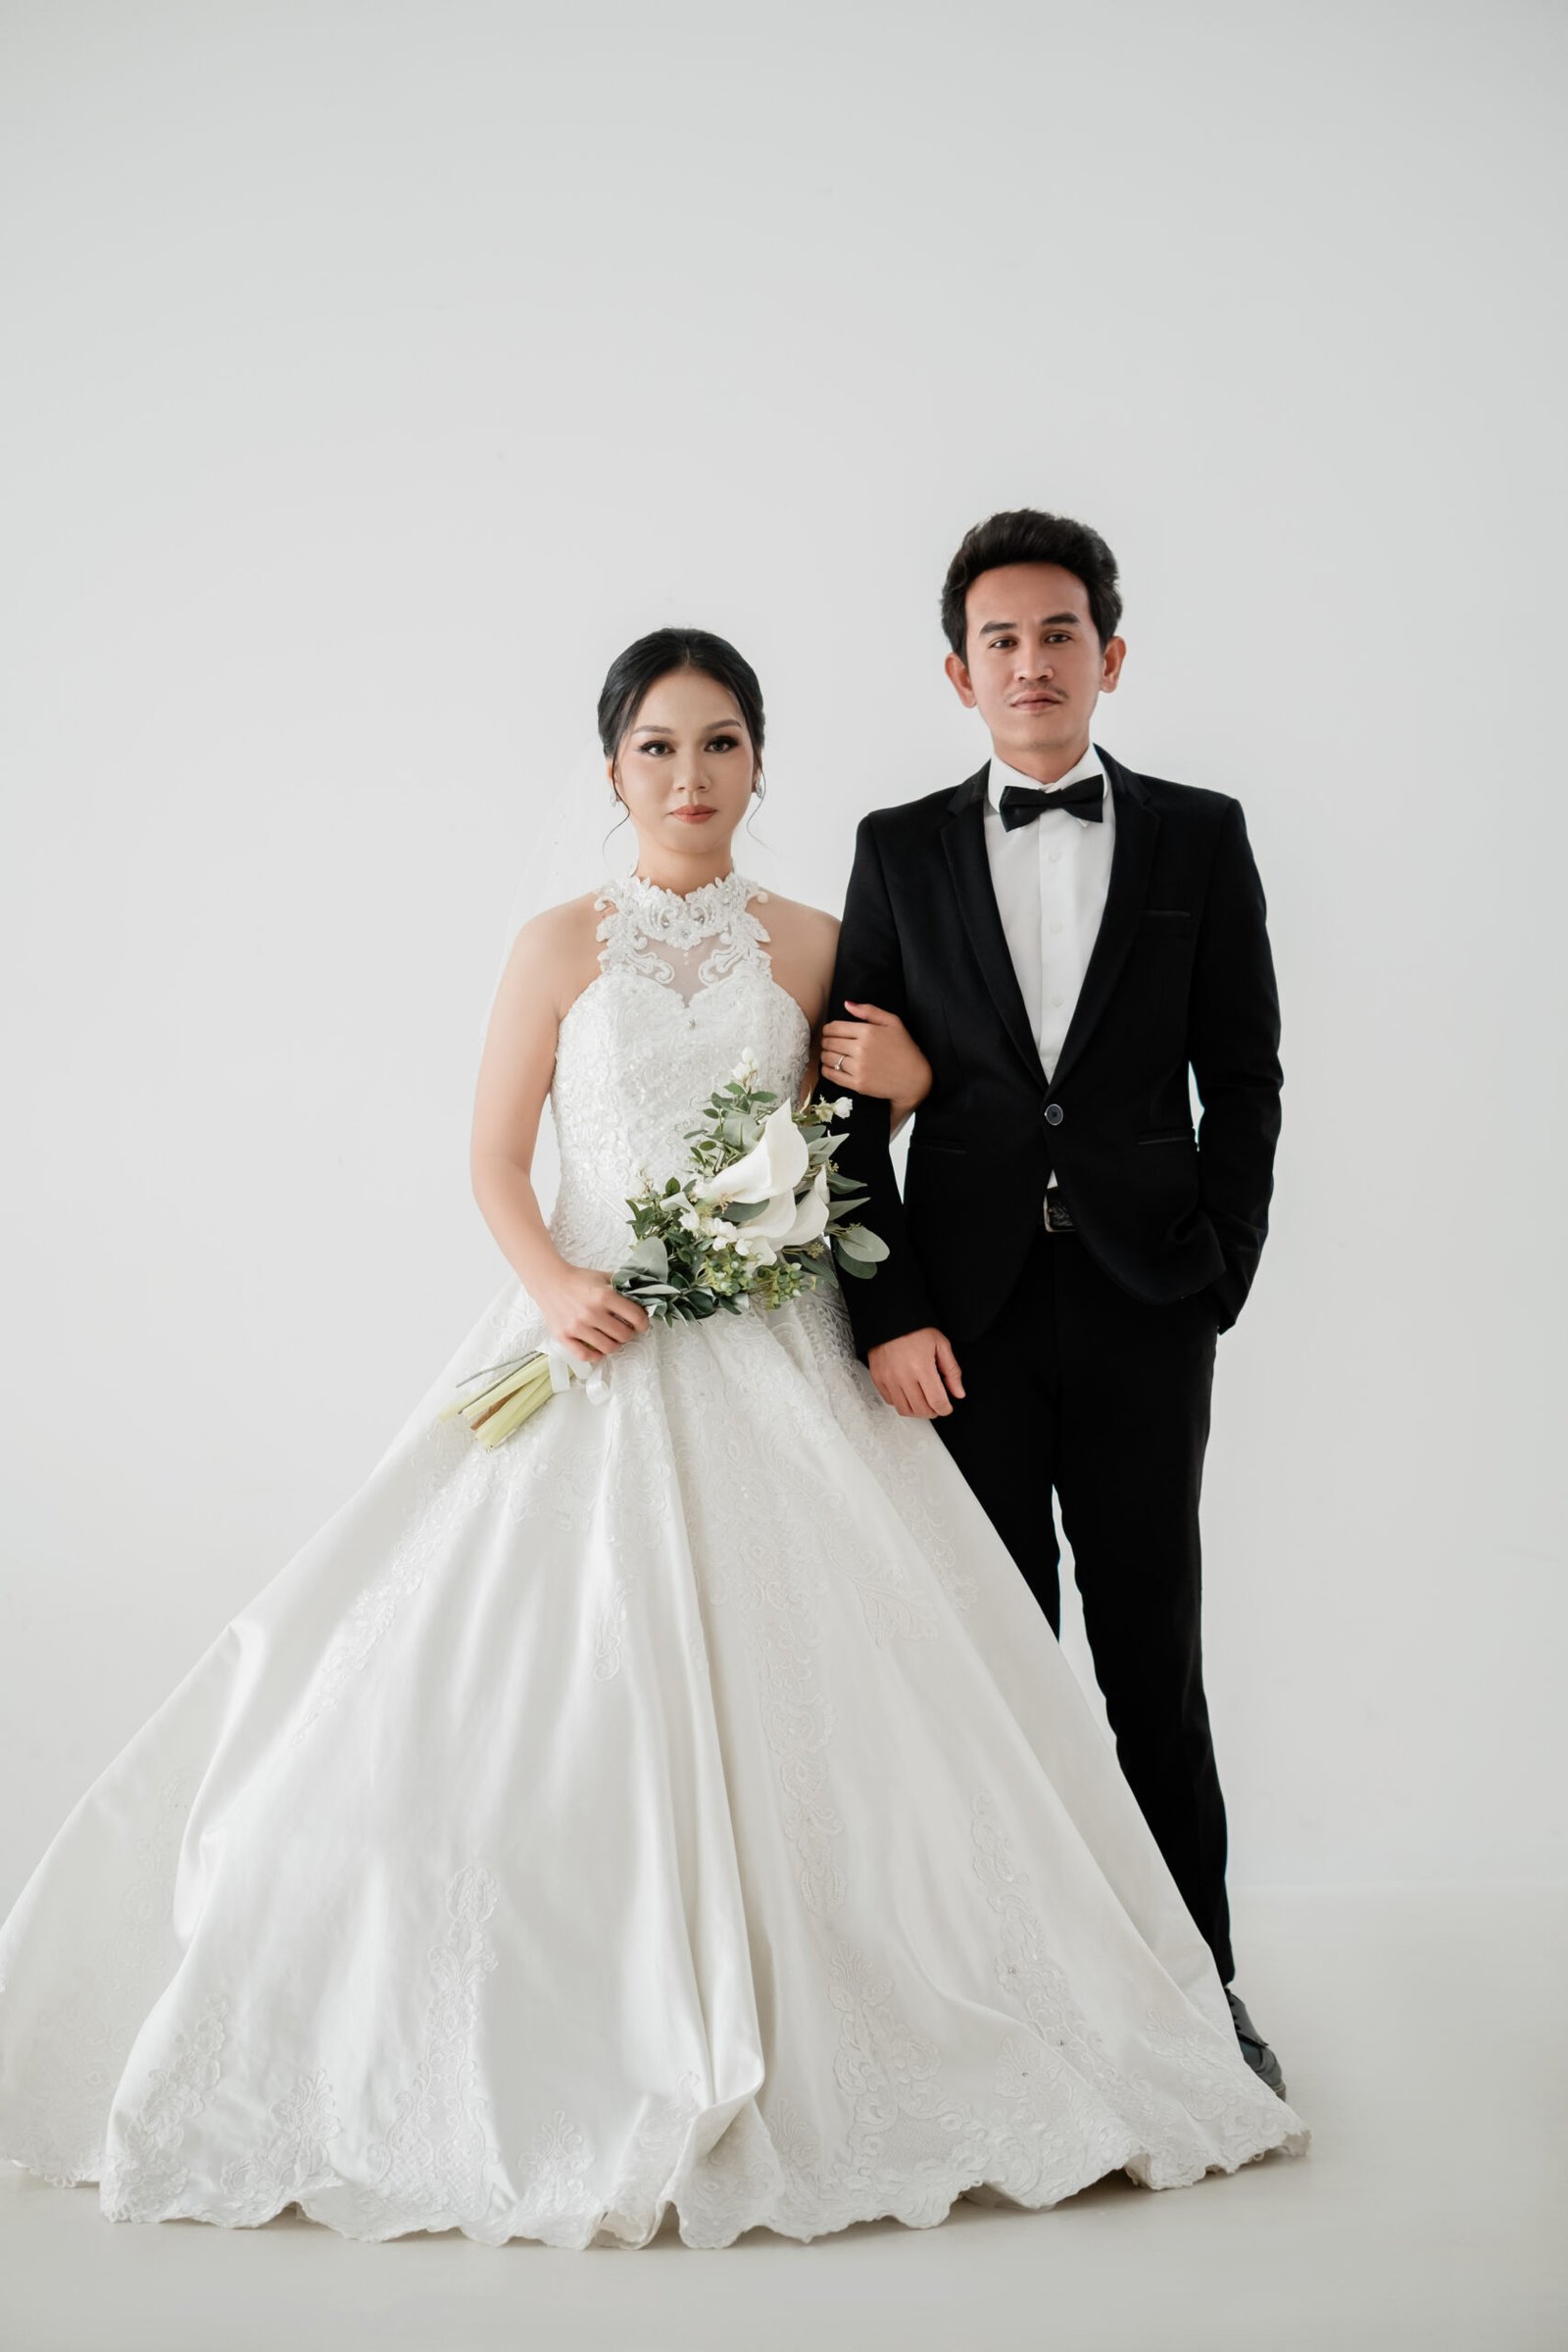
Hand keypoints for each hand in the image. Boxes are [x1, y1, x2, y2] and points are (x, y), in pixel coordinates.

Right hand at [532, 1262, 648, 1365]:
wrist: (549, 1281)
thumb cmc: (579, 1279)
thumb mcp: (603, 1277)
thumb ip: (623, 1286)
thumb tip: (644, 1296)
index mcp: (604, 1295)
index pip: (636, 1317)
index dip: (643, 1323)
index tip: (641, 1324)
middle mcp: (591, 1312)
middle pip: (624, 1335)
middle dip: (629, 1334)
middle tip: (625, 1330)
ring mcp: (577, 1326)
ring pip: (608, 1348)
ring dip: (614, 1345)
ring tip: (612, 1338)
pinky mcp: (564, 1336)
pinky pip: (585, 1356)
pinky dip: (595, 1356)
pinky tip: (598, 1348)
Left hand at [820, 1002, 932, 1108]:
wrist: (914, 1079)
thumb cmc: (904, 1049)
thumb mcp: (893, 1023)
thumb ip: (869, 1011)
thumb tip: (847, 1004)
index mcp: (868, 1031)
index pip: (835, 1028)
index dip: (828, 1029)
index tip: (829, 1032)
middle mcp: (861, 1049)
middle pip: (829, 1042)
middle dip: (826, 1041)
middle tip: (829, 1043)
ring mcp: (859, 1067)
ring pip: (828, 1058)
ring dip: (825, 1055)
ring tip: (830, 1054)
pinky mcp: (857, 1083)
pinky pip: (832, 1075)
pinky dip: (826, 1070)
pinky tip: (830, 1066)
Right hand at [868, 1327, 964, 1418]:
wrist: (890, 1319)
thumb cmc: (915, 1329)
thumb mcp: (941, 1345)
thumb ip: (952, 1371)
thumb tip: (958, 1392)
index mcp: (922, 1367)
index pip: (937, 1401)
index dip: (945, 1409)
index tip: (947, 1407)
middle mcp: (903, 1375)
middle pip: (921, 1409)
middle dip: (933, 1411)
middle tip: (937, 1405)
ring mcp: (888, 1378)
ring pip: (904, 1410)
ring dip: (917, 1411)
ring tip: (923, 1402)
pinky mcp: (878, 1378)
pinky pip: (891, 1401)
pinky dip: (902, 1403)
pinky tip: (909, 1394)